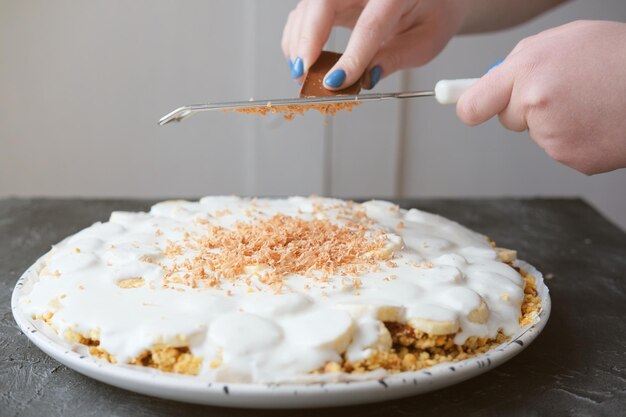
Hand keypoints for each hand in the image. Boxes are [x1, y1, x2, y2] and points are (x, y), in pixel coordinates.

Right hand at [281, 0, 465, 89]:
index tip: (337, 82)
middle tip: (304, 74)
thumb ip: (395, 58)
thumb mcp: (426, 40)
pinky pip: (305, 13)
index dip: (350, 57)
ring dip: (298, 42)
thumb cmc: (432, 13)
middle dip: (308, 41)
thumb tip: (365, 79)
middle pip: (323, 4)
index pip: (368, 25)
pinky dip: (298, 38)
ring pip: (307, 7)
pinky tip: (304, 60)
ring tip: (303, 74)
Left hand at [457, 20, 625, 174]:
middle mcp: (535, 102)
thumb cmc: (619, 58)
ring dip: (554, 122)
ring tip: (590, 101)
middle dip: (525, 108)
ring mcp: (553, 134)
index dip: (469, 107)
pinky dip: (575, 138)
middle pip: (507, 118)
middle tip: (563, 91)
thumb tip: (489, 81)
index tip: (467, 110)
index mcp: (528, 68)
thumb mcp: (566, 40)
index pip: (474, 103)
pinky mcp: (572, 156)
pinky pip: (560, 148)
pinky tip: (598, 119)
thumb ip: (522, 61)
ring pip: (536, 133)